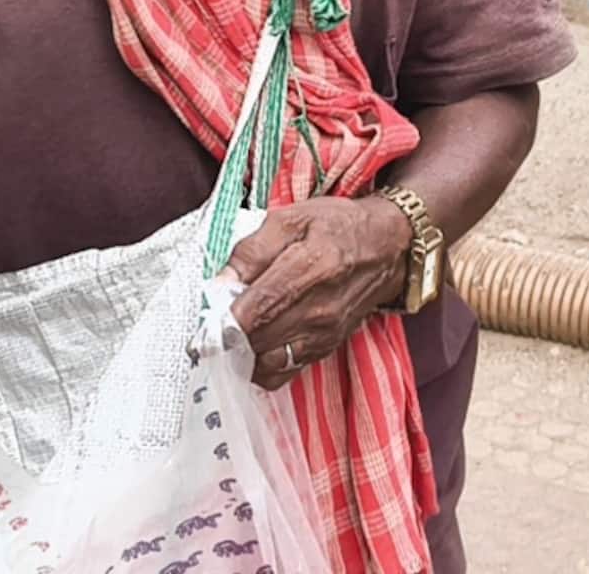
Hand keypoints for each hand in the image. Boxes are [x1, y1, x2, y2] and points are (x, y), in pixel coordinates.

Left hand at [226, 197, 412, 390]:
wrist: (387, 247)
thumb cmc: (336, 226)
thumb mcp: (291, 217)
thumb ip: (251, 250)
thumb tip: (220, 285)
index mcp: (310, 267)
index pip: (259, 309)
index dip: (224, 324)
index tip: (201, 328)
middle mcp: (320, 309)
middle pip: (259, 341)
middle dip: (227, 339)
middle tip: (210, 327)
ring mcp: (324, 334)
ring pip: (268, 364)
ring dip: (241, 356)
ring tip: (231, 336)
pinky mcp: (325, 348)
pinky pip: (283, 372)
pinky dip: (261, 365)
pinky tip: (253, 344)